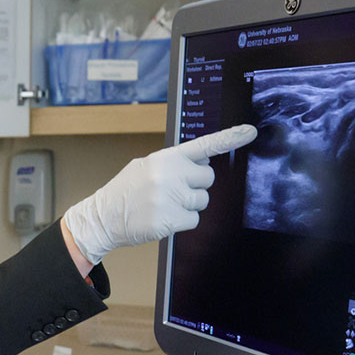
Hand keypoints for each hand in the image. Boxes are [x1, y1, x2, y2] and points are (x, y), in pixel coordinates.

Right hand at [63, 124, 257, 264]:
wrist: (103, 216)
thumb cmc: (128, 191)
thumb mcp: (147, 166)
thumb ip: (175, 162)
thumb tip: (203, 160)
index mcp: (166, 158)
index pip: (205, 145)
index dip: (230, 138)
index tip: (251, 131)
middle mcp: (171, 174)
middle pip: (209, 178)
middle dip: (196, 185)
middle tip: (174, 190)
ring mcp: (171, 197)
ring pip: (203, 201)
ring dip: (189, 205)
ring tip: (165, 205)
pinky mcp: (171, 219)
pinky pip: (194, 220)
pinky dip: (182, 222)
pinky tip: (163, 218)